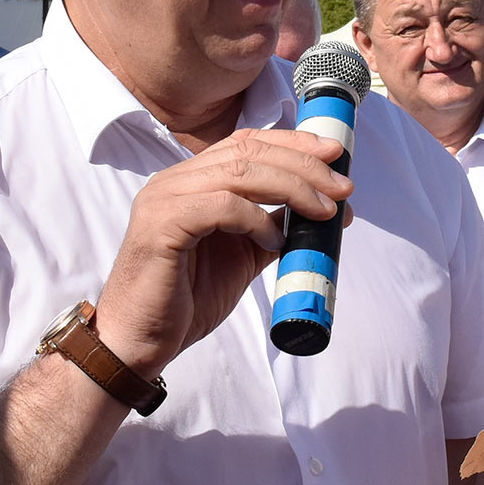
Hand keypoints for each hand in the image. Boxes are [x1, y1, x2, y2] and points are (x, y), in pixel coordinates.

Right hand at [92, 128, 351, 376]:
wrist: (141, 342)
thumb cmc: (187, 300)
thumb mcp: (242, 256)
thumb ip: (273, 228)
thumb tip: (324, 213)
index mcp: (191, 180)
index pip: (246, 143)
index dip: (294, 143)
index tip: (335, 154)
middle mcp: (174, 180)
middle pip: (248, 151)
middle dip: (303, 165)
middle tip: (342, 188)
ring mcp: (164, 198)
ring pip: (239, 172)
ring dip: (292, 188)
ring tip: (324, 212)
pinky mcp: (161, 225)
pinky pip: (221, 206)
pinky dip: (256, 218)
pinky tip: (274, 240)